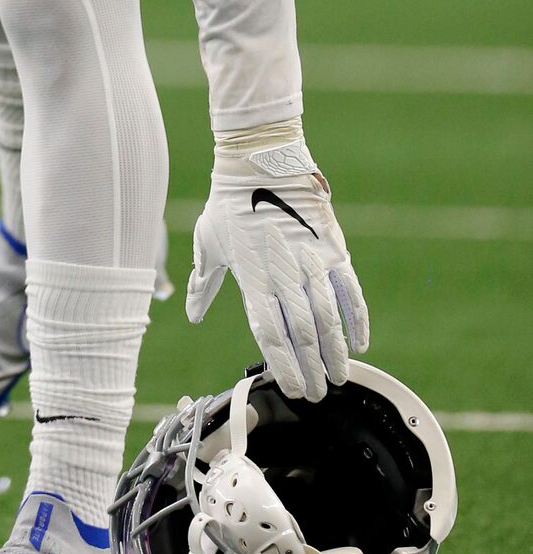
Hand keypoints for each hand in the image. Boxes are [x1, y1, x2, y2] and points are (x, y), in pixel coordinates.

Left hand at [185, 129, 368, 401]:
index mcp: (253, 276)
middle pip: (302, 334)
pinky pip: (350, 290)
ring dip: (336, 352)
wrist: (260, 159)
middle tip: (317, 394)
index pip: (269, 332)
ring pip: (329, 318)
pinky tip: (361, 343)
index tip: (291, 388)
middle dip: (311, 369)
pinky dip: (358, 318)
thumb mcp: (208, 241)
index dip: (282, 364)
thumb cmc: (228, 201)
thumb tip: (191, 313)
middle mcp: (284, 273)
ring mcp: (312, 261)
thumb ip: (205, 282)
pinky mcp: (332, 247)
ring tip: (339, 377)